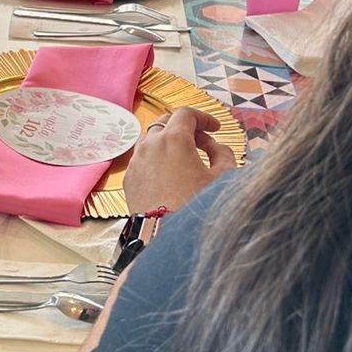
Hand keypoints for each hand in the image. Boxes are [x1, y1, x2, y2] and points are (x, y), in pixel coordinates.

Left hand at [122, 107, 236, 212]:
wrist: (167, 237)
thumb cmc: (197, 207)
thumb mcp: (222, 178)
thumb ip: (223, 154)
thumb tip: (215, 147)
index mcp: (173, 139)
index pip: (186, 114)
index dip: (204, 118)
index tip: (215, 128)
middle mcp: (150, 144)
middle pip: (166, 122)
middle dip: (185, 128)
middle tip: (202, 143)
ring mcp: (136, 160)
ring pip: (151, 140)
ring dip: (168, 142)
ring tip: (185, 159)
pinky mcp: (129, 178)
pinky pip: (143, 159)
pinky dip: (156, 159)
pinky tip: (169, 175)